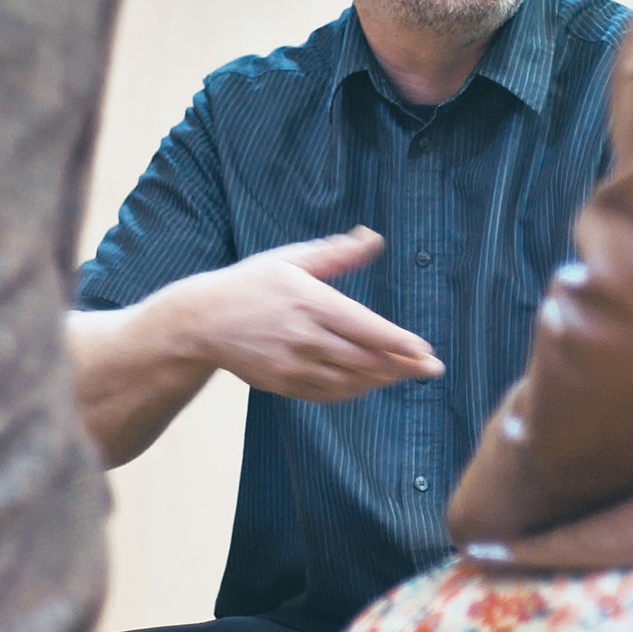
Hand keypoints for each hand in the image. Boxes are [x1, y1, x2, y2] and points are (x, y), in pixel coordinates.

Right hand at [175, 227, 444, 401]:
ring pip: (350, 381)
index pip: (365, 328)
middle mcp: (303, 337)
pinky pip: (328, 393)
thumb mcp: (290, 259)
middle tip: (432, 369)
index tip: (426, 350)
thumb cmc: (250, 284)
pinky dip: (355, 391)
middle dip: (403, 365)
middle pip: (364, 359)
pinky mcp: (283, 384)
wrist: (201, 321)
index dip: (399, 343)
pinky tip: (372, 383)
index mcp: (309, 301)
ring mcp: (292, 365)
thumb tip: (374, 238)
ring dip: (383, 380)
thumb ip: (336, 253)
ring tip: (408, 373)